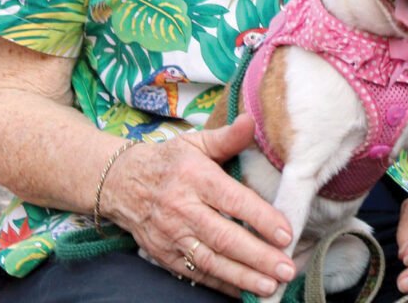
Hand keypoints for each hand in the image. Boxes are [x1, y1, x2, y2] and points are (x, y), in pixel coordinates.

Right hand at [104, 113, 297, 296]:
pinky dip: (221, 285)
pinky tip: (245, 291)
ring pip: (211, 261)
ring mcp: (172, 235)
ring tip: (271, 286)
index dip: (260, 218)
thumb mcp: (196, 142)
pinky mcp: (165, 255)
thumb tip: (251, 121)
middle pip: (224, 237)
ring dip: (243, 276)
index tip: (285, 232)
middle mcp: (183, 208)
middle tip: (286, 268)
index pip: (232, 200)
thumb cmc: (169, 162)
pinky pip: (196, 274)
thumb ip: (227, 137)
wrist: (121, 184)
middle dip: (258, 256)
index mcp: (195, 177)